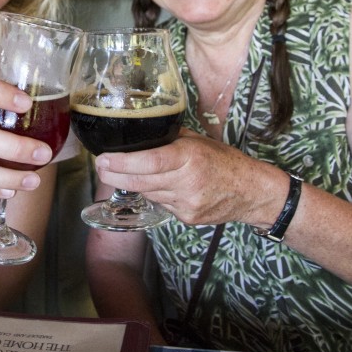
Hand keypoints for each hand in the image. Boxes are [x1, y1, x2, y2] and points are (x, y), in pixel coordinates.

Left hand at [93, 128, 276, 224]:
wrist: (251, 192)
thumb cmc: (224, 161)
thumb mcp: (198, 140)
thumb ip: (170, 139)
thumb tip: (140, 132)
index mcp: (190, 157)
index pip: (150, 162)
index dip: (122, 163)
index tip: (103, 159)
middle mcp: (187, 181)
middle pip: (141, 182)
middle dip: (114, 175)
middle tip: (100, 167)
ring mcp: (186, 203)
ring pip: (148, 193)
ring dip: (135, 184)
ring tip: (130, 172)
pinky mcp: (187, 218)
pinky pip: (161, 204)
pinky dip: (156, 195)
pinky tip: (164, 187)